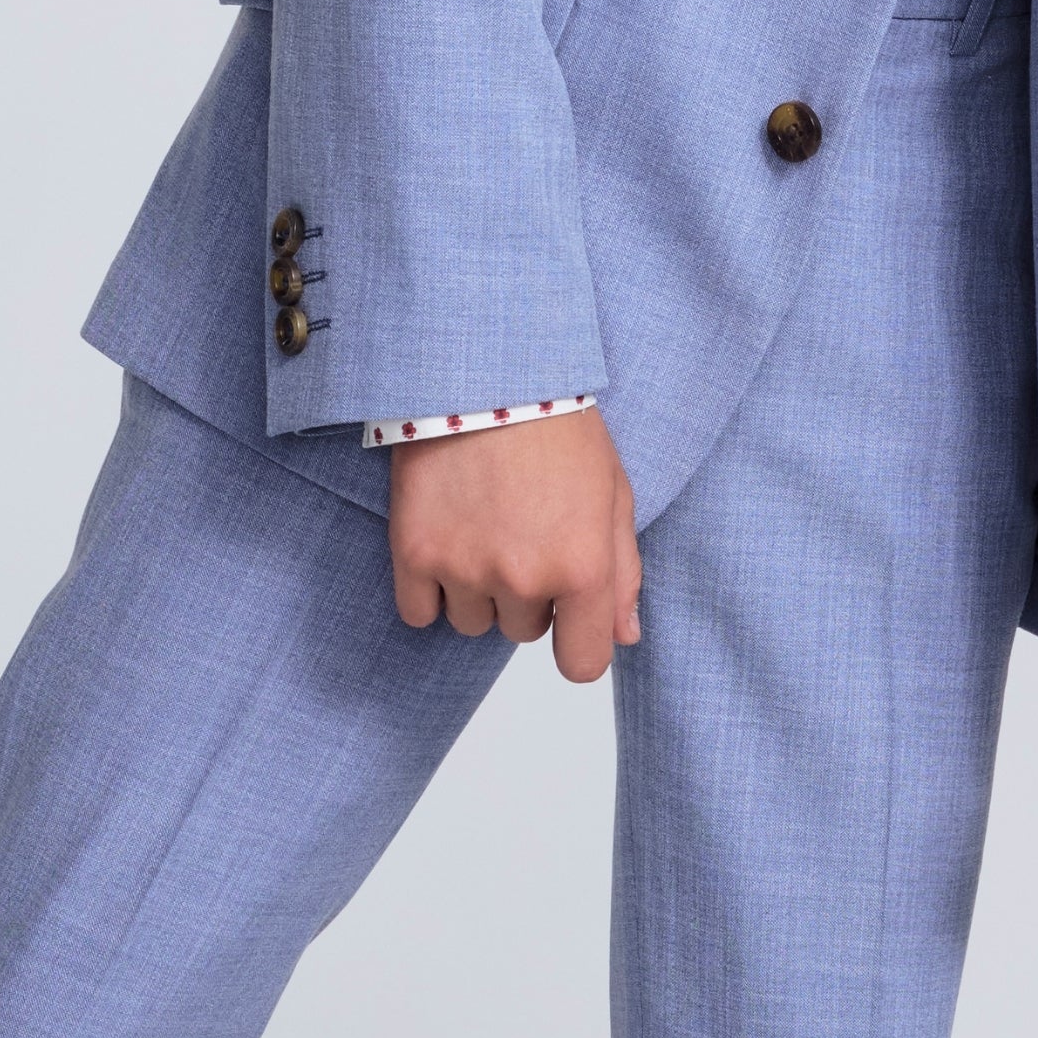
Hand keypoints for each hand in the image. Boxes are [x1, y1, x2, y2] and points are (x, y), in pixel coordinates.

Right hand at [386, 406, 643, 682]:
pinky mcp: (414, 552)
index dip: (578, 644)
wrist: (487, 372)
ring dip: (478, 591)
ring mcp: (465, 568)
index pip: (582, 664)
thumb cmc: (557, 426)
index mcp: (583, 567)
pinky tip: (444, 543)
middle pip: (523, 633)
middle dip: (526, 594)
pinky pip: (419, 613)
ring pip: (472, 622)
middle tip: (522, 531)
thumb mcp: (613, 494)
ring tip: (482, 527)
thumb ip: (622, 572)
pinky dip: (429, 590)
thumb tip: (624, 636)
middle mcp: (524, 578)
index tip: (570, 622)